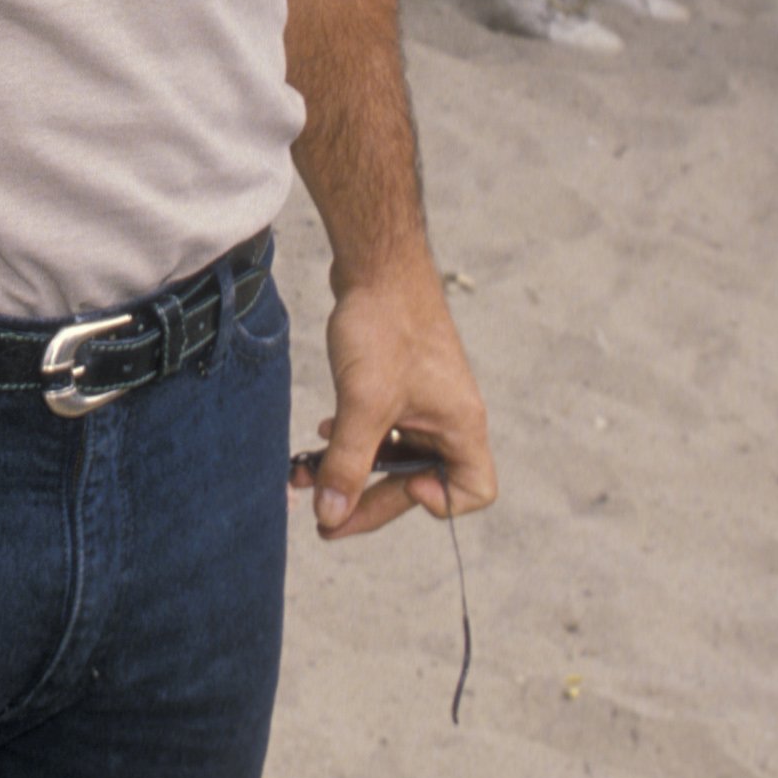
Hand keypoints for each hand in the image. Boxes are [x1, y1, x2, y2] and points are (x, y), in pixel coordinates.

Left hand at [297, 242, 494, 538]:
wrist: (376, 261)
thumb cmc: (383, 326)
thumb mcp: (363, 403)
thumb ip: (348, 463)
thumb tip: (330, 516)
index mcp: (460, 425)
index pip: (472, 492)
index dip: (436, 503)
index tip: (395, 486)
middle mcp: (448, 417)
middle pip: (420, 481)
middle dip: (369, 498)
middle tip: (323, 516)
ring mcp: (423, 399)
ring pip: (393, 455)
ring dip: (352, 468)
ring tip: (306, 474)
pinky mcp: (399, 383)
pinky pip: (380, 428)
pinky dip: (351, 439)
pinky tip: (322, 433)